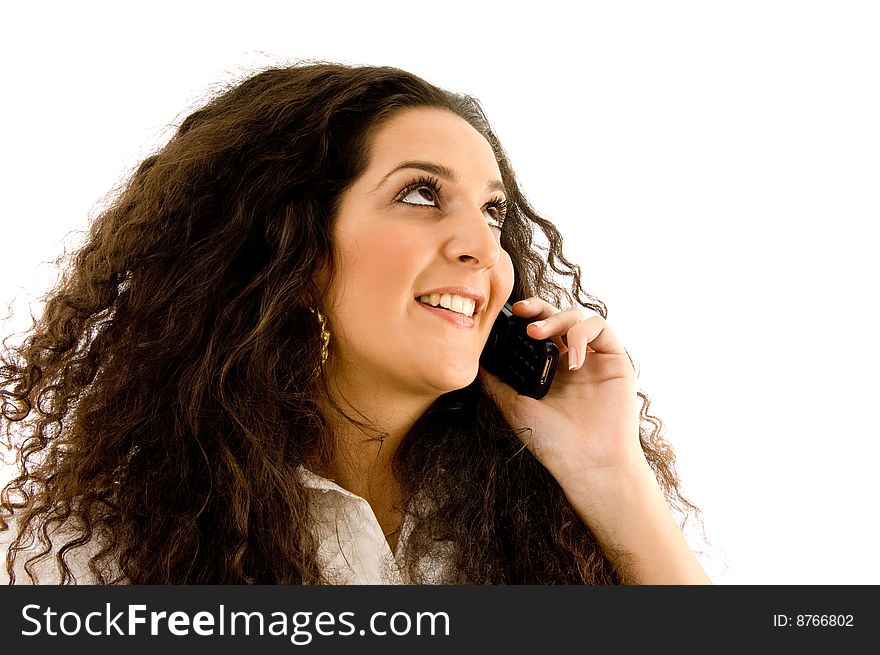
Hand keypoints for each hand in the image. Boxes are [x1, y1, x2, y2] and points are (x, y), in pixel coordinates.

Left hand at [480, 297, 643, 496]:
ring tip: (539, 335)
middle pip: (558, 316)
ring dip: (558, 318)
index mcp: (550, 369)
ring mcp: (594, 359)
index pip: (538, 329)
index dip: (526, 316)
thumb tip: (474, 360)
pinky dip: (583, 334)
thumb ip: (496, 382)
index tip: (508, 315)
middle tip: (522, 311)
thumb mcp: (515, 407)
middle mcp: (572, 360)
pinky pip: (602, 328)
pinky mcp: (615, 361)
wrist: (588, 464)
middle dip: (540, 307)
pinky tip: (572, 358)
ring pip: (579, 317)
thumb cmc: (553, 442)